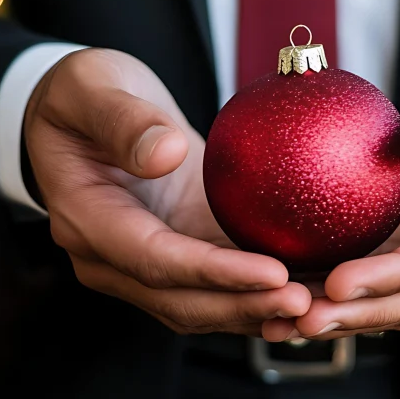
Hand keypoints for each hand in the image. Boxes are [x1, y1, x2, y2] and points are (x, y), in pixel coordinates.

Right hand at [25, 48, 310, 334]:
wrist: (83, 110)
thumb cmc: (82, 93)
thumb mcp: (92, 87)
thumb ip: (123, 121)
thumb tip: (166, 153)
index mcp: (87, 218)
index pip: (154, 259)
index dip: (213, 273)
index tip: (272, 272)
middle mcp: (112, 255)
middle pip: (181, 299)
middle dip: (244, 305)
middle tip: (307, 303)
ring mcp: (143, 260)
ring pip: (203, 304)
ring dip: (257, 311)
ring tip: (317, 308)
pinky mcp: (177, 248)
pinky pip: (217, 285)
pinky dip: (256, 294)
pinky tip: (304, 292)